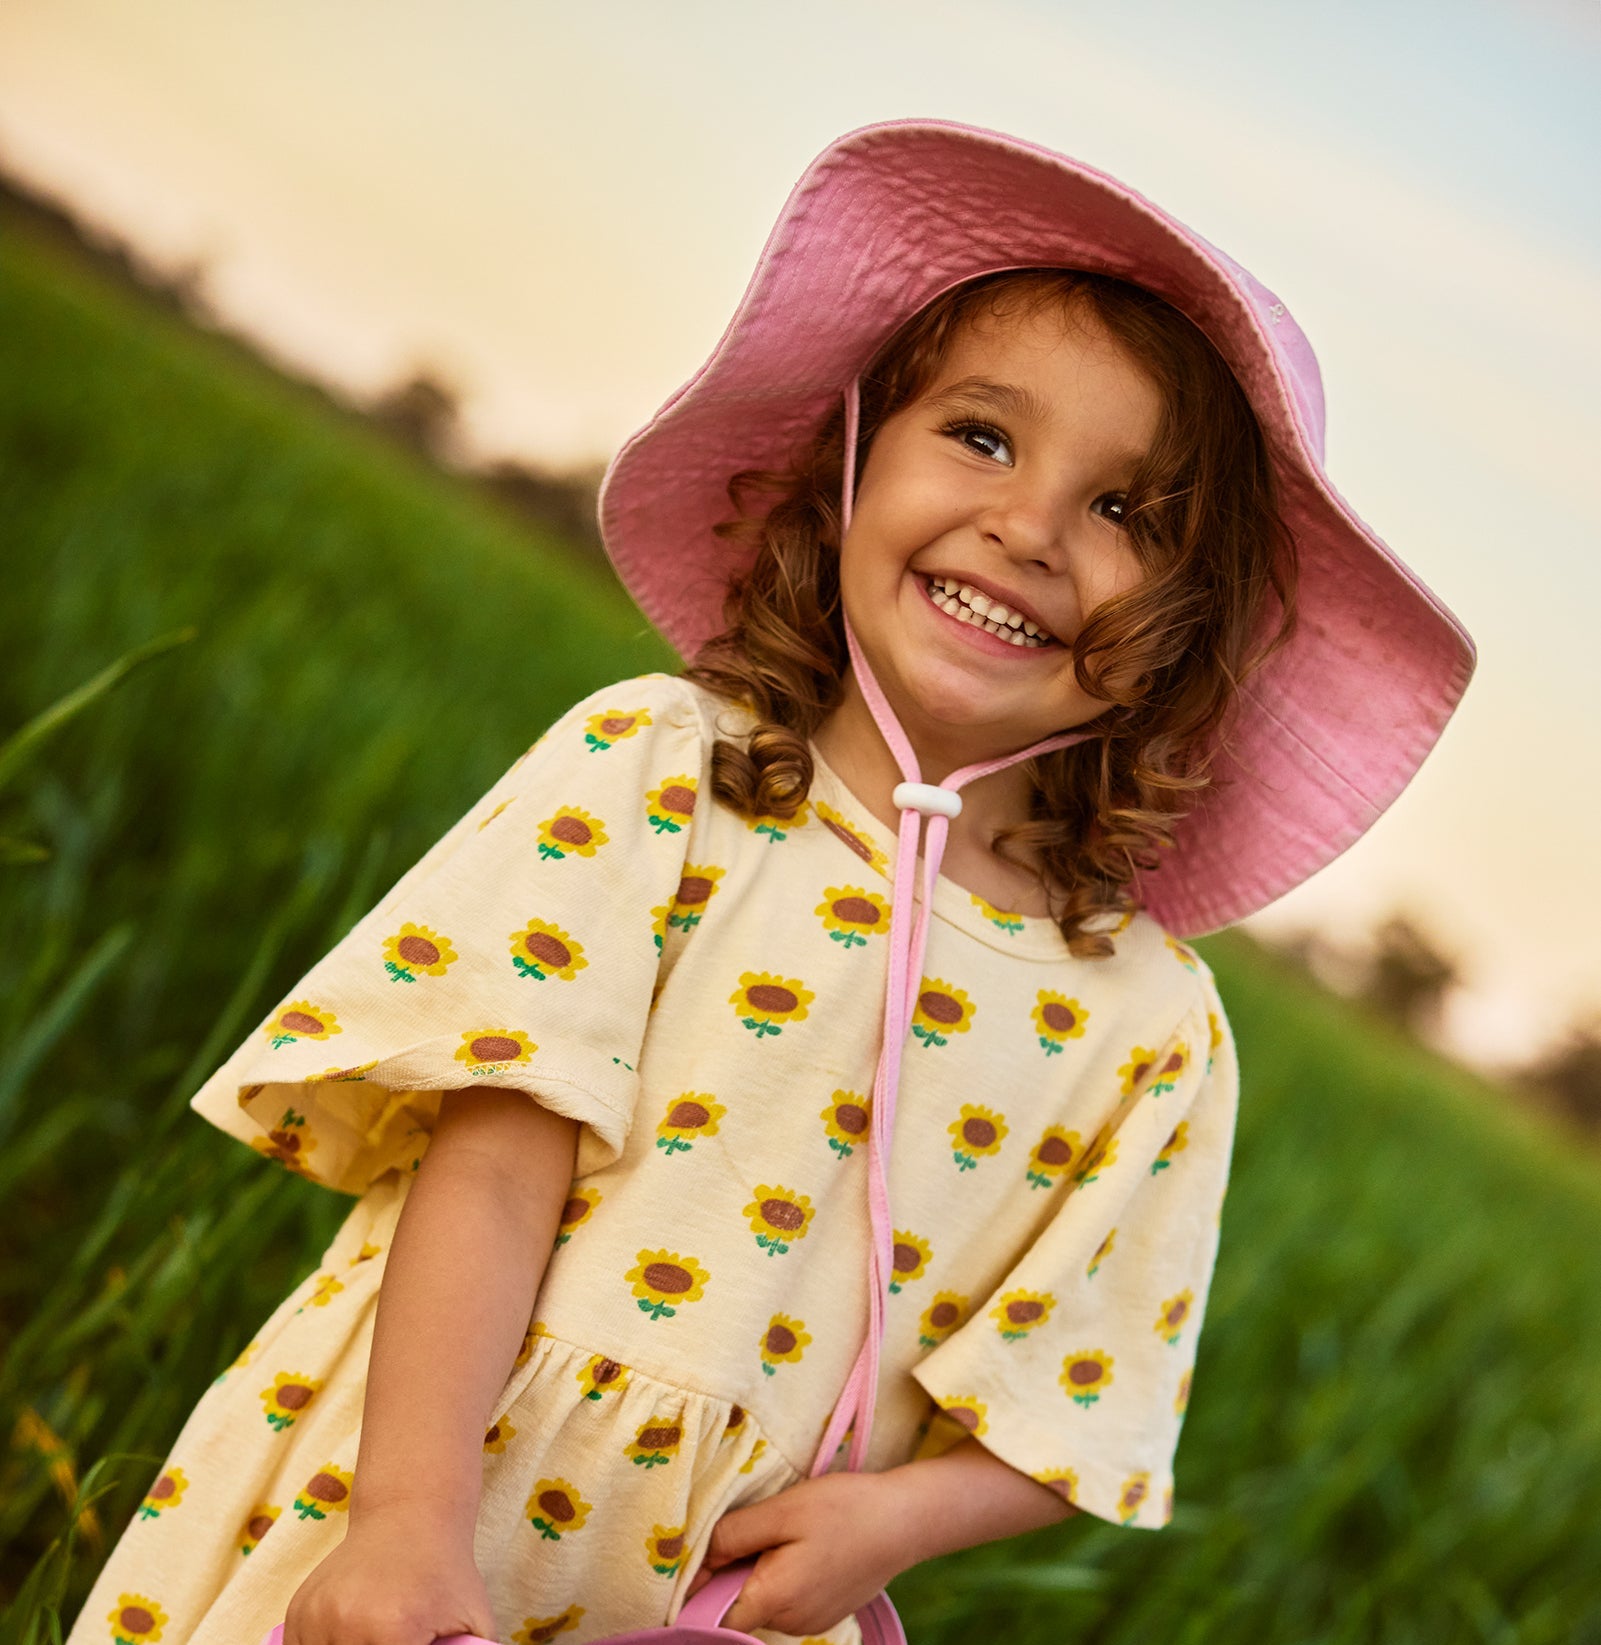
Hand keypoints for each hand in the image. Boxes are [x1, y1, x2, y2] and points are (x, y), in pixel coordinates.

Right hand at [283, 1501, 496, 1644]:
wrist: (406, 1514)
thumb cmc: (445, 1572)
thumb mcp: (475, 1619)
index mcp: (394, 1632)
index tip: (412, 1644)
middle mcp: (347, 1625)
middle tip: (390, 1637)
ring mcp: (317, 1617)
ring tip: (371, 1635)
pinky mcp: (298, 1611)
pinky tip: (347, 1637)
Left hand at [687, 1472, 915, 1637]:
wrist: (906, 1520)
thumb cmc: (844, 1509)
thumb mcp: (783, 1509)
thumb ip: (734, 1535)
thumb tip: (694, 1560)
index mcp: (775, 1599)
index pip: (713, 1618)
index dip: (696, 1590)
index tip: (696, 1557)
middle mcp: (790, 1622)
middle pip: (737, 1607)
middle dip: (730, 1572)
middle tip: (749, 1528)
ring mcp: (810, 1622)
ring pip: (762, 1602)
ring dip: (758, 1573)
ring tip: (781, 1531)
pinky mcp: (825, 1613)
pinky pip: (786, 1601)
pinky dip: (781, 1577)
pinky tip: (802, 1544)